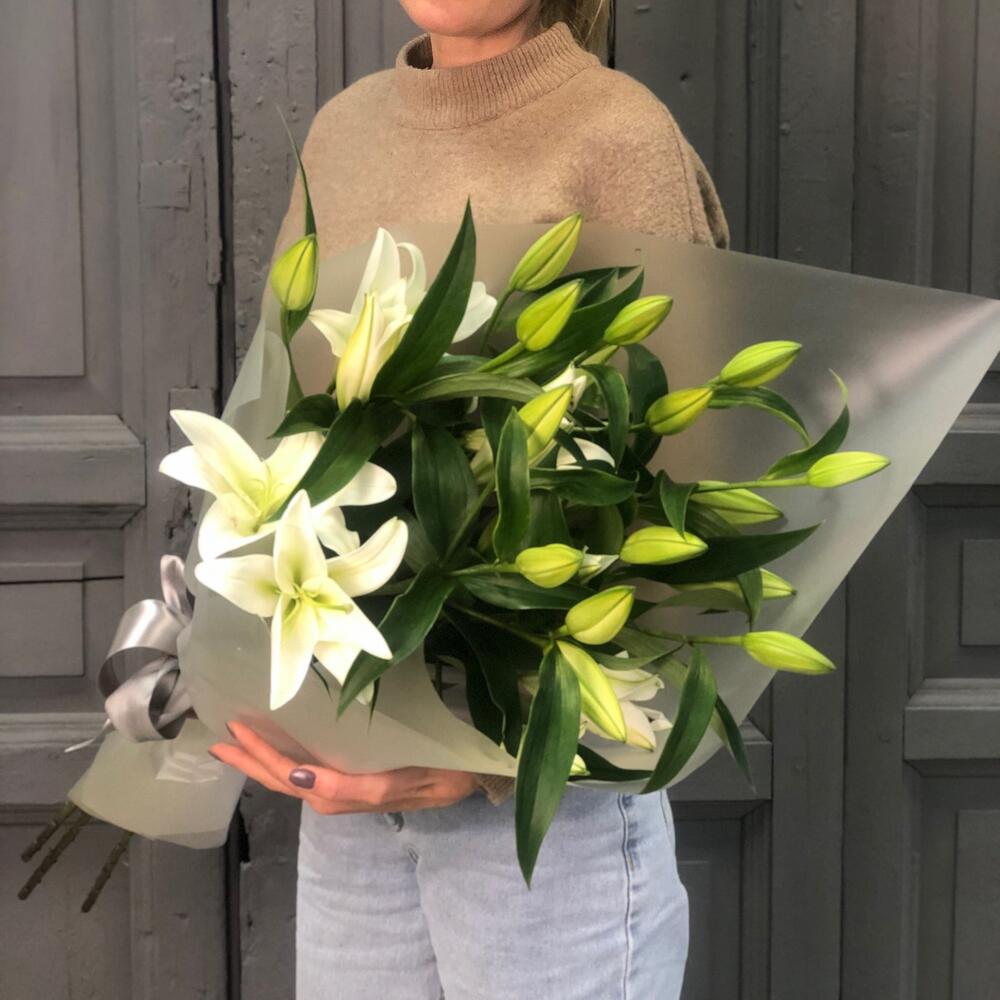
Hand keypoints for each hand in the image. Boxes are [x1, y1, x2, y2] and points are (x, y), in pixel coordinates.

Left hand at [209, 721, 478, 814]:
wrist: (474, 773)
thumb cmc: (443, 767)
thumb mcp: (405, 780)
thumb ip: (353, 788)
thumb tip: (299, 779)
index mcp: (348, 792)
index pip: (293, 776)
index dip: (262, 755)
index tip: (237, 730)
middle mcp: (341, 794)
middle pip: (285, 780)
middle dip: (251, 760)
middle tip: (221, 738)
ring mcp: (347, 788)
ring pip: (294, 778)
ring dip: (263, 761)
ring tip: (238, 742)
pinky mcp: (355, 780)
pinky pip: (311, 773)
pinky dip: (287, 760)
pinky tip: (279, 747)